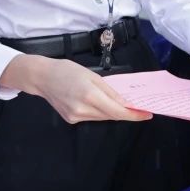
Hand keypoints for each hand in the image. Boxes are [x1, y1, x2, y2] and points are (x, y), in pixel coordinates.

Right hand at [2, 54, 150, 123]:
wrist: (42, 77)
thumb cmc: (68, 70)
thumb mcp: (93, 76)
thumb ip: (111, 92)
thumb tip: (127, 103)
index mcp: (89, 96)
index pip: (117, 111)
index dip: (134, 115)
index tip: (147, 114)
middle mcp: (82, 109)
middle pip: (111, 115)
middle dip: (126, 112)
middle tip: (139, 107)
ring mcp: (75, 117)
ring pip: (102, 117)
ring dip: (113, 112)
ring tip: (120, 103)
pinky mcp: (70, 120)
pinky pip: (92, 117)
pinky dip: (101, 112)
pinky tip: (100, 103)